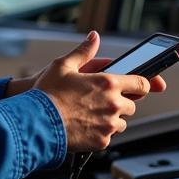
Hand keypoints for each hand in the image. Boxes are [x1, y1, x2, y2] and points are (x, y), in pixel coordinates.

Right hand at [7, 32, 166, 152]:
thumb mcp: (63, 65)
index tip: (139, 87)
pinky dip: (100, 133)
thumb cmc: (47, 93)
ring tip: (90, 115)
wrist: (36, 122)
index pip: (142, 84)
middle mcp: (113, 104)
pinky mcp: (102, 141)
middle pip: (131, 105)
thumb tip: (94, 37)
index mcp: (108, 83)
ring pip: (121, 123)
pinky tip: (84, 127)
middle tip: (100, 102)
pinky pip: (109, 137)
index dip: (142, 85)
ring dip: (111, 119)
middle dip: (120, 103)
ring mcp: (109, 124)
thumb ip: (83, 51)